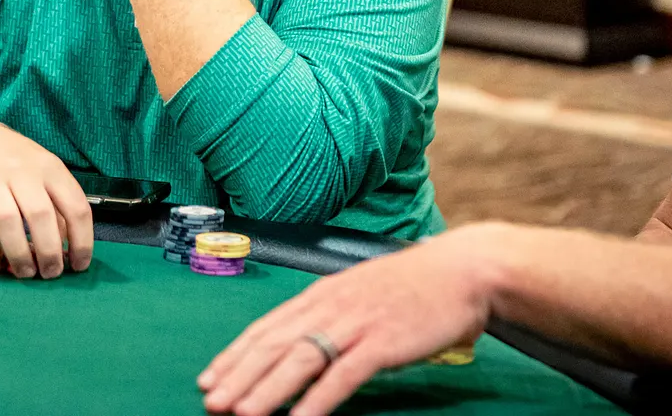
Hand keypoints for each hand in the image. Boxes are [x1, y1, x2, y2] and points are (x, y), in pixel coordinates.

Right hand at [0, 107, 93, 279]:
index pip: (75, 207)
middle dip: (50, 253)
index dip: (82, 241)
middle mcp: (20, 171)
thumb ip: (54, 201)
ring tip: (25, 272)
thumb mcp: (38, 169)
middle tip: (50, 273)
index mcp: (48, 167)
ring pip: (9, 223)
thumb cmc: (6, 158)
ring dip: (20, 255)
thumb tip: (68, 244)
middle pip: (41, 217)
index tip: (79, 265)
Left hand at [198, 227, 498, 415]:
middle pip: (273, 344)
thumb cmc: (415, 285)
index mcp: (322, 294)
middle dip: (238, 375)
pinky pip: (343, 375)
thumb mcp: (360, 293)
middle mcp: (331, 306)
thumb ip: (331, 315)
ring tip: (240, 414)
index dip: (234, 354)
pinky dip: (318, 400)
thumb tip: (302, 341)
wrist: (463, 270)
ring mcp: (356, 323)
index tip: (209, 377)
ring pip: (299, 359)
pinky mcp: (383, 342)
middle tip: (210, 401)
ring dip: (266, 389)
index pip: (266, 327)